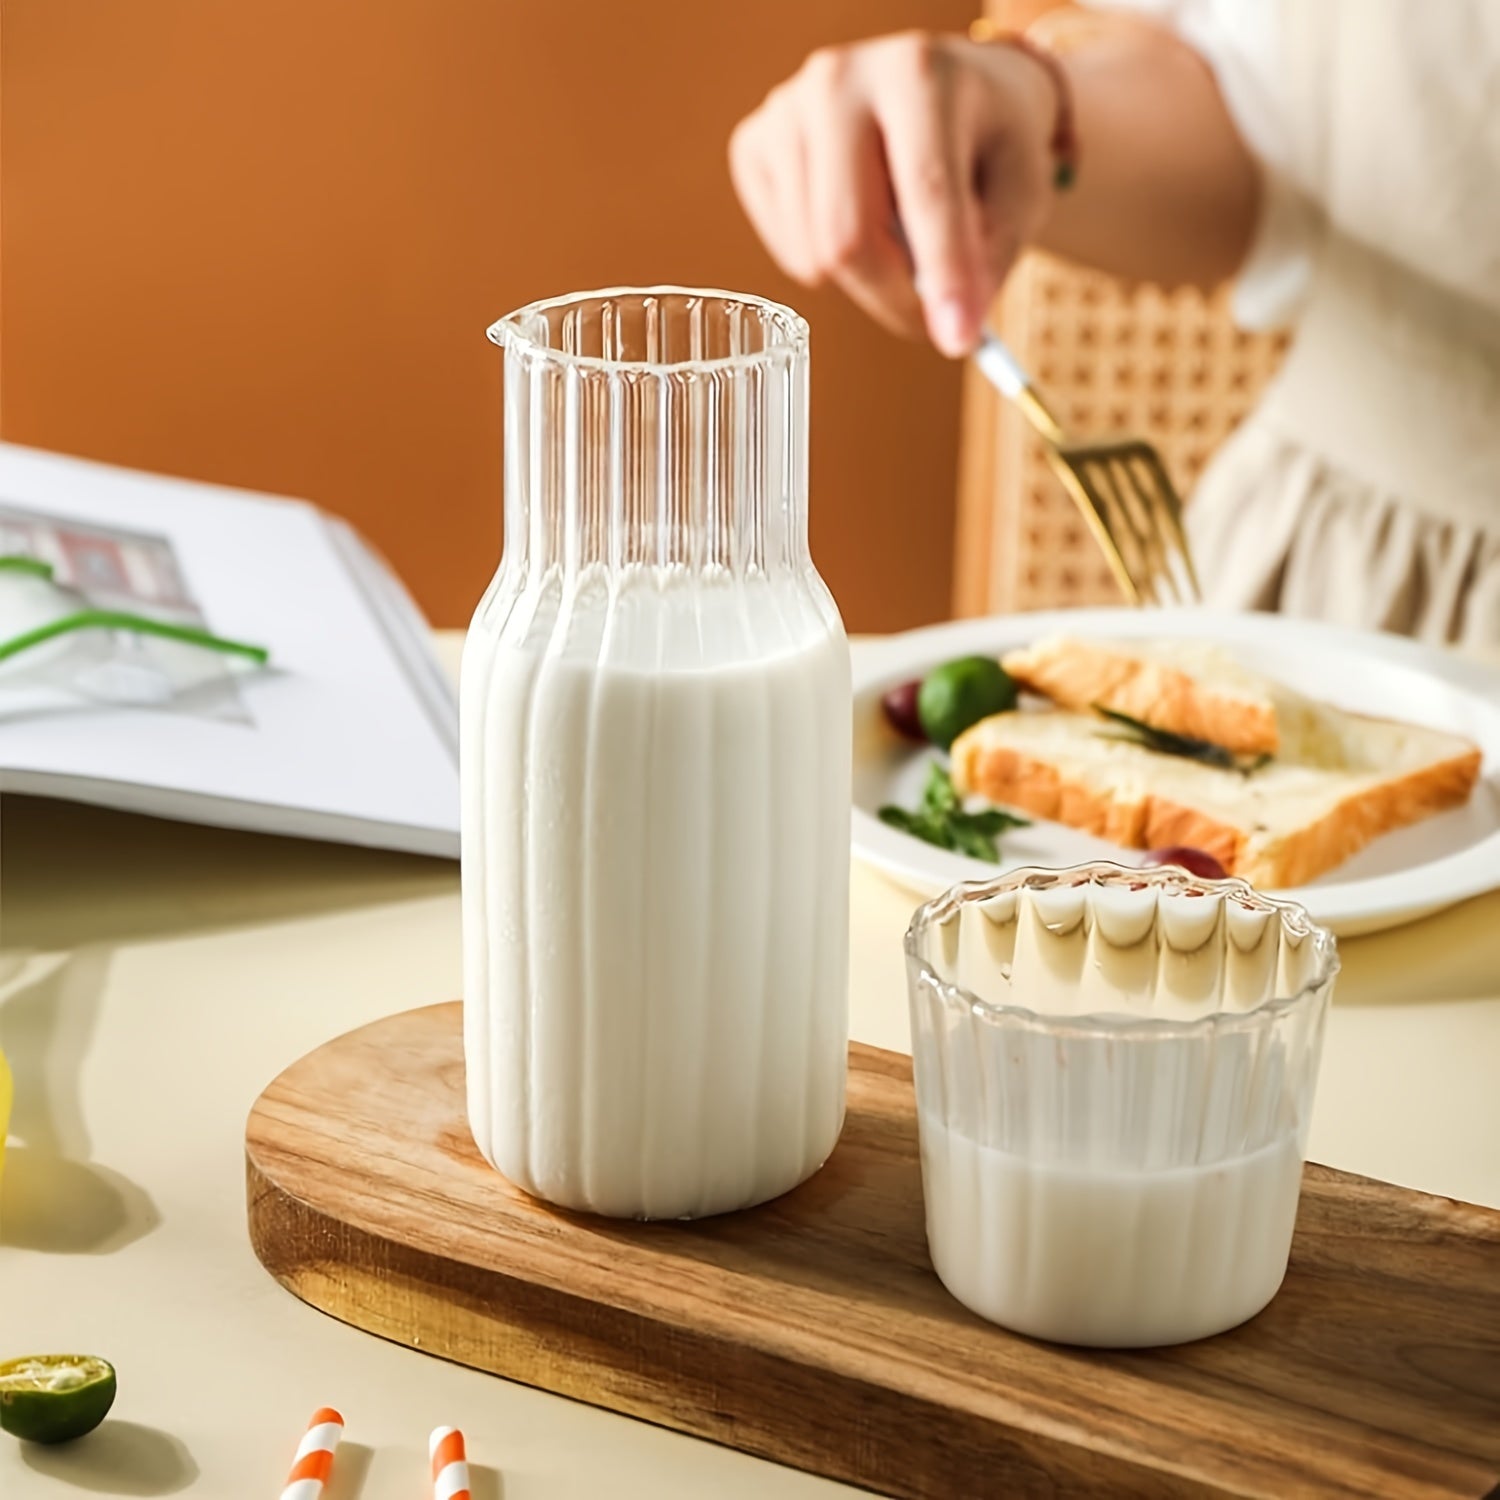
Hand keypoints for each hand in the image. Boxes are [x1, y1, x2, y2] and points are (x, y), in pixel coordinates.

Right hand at [729, 31, 1058, 355]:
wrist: (943, 84)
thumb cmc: (985, 135)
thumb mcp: (1019, 188)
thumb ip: (991, 256)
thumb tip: (951, 327)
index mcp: (917, 72)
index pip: (925, 192)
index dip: (943, 276)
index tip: (957, 340)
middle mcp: (839, 79)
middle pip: (846, 237)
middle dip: (892, 299)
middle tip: (927, 320)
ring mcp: (785, 109)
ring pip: (812, 254)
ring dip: (864, 279)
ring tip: (899, 241)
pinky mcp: (753, 143)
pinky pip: (786, 248)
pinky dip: (825, 262)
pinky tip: (857, 221)